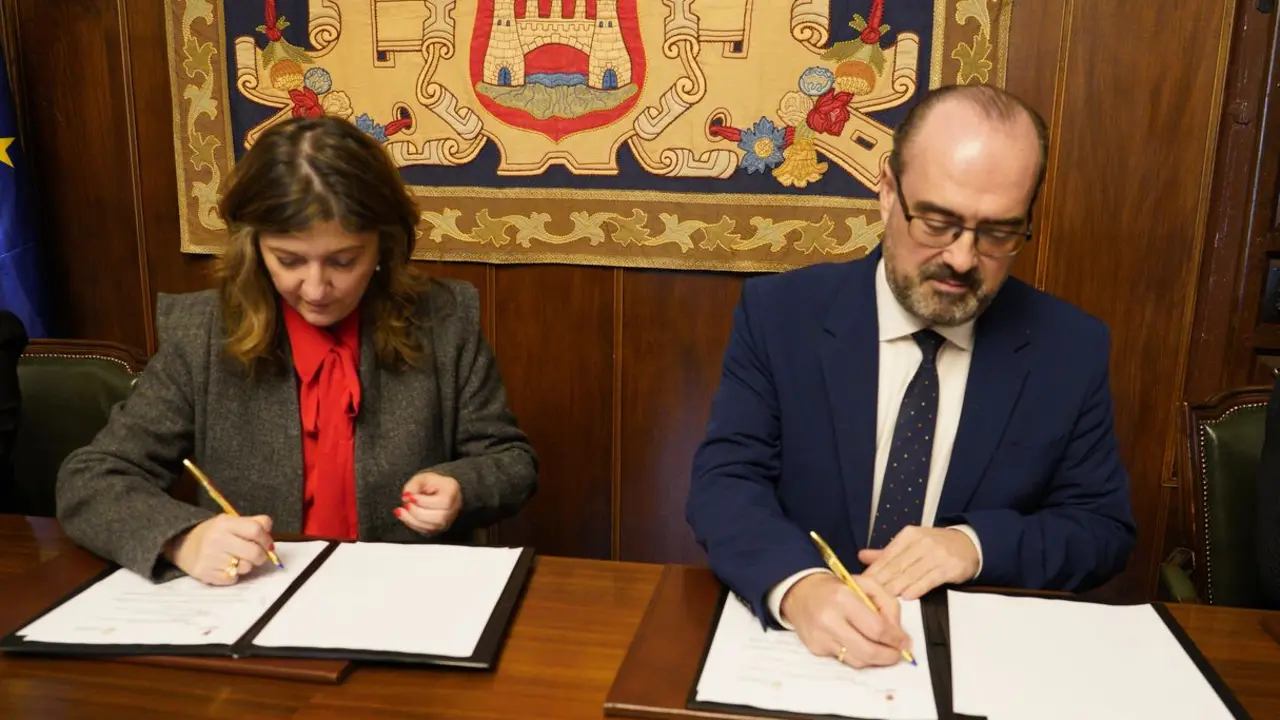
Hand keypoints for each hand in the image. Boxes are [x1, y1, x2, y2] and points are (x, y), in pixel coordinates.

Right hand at [166, 514, 274, 585]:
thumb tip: (270, 534)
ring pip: (245, 567)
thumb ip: (254, 523)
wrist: (183, 544)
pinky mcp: (205, 573)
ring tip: (237, 560)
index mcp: (225, 523)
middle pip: (254, 552)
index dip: (266, 539)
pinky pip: (232, 579)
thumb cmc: (214, 534)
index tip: (268, 545)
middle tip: (257, 556)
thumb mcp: (231, 522)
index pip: (255, 530)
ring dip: (246, 566)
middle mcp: (217, 539)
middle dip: (261, 556)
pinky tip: (226, 568)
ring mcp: (210, 558)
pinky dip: (233, 575)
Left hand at [395, 472, 462, 534]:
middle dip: (418, 512)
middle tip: (406, 504)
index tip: (410, 497)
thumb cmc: (431, 483)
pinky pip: (426, 531)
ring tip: (402, 510)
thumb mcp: (421, 478)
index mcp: (452, 490)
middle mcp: (454, 506)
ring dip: (413, 520)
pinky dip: (413, 524)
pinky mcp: (439, 528)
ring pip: (433, 527)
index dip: (424, 502)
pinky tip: (405, 516)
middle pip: (439, 517)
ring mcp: (448, 519)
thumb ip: (413, 485)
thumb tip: (406, 496)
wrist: (436, 490)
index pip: (443, 501)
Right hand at [778, 572, 910, 667]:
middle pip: (868, 651)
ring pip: (858, 661)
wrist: (800, 593)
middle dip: (888, 656)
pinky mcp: (816, 649)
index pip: (876, 628)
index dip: (895, 639)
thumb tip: (897, 631)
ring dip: (875, 660)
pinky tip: (861, 646)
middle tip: (897, 653)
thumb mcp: (865, 583)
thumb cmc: (836, 587)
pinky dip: (858, 656)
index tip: (905, 641)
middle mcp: (829, 620)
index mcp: (843, 598)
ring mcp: (821, 637)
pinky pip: (845, 660)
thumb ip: (887, 603)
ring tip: (882, 650)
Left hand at [858, 526, 978, 599]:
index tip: (861, 583)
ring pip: (911, 573)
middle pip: (897, 565)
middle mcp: (921, 542)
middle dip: (881, 581)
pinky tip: (907, 596)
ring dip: (896, 587)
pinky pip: (930, 579)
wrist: (968, 545)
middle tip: (868, 595)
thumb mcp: (911, 544)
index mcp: (909, 535)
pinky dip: (918, 588)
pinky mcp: (949, 567)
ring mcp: (936, 554)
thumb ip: (887, 553)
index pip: (887, 555)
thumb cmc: (935, 547)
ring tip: (882, 599)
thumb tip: (861, 556)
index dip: (873, 571)